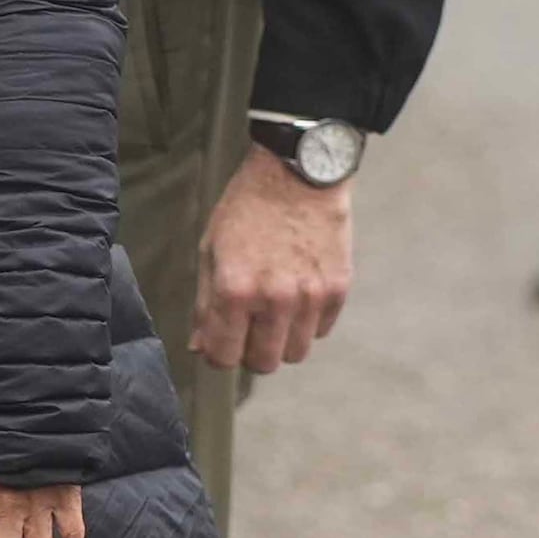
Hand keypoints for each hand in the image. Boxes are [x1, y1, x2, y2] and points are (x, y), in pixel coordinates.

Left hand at [191, 148, 353, 375]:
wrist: (298, 173)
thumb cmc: (247, 208)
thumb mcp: (211, 250)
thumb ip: (205, 304)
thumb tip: (200, 347)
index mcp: (235, 290)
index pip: (225, 357)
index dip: (218, 355)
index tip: (220, 343)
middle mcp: (275, 300)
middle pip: (265, 363)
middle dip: (251, 353)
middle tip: (248, 330)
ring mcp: (310, 296)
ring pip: (296, 353)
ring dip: (282, 341)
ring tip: (274, 313)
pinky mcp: (338, 289)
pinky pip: (321, 330)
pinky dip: (307, 322)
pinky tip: (298, 295)